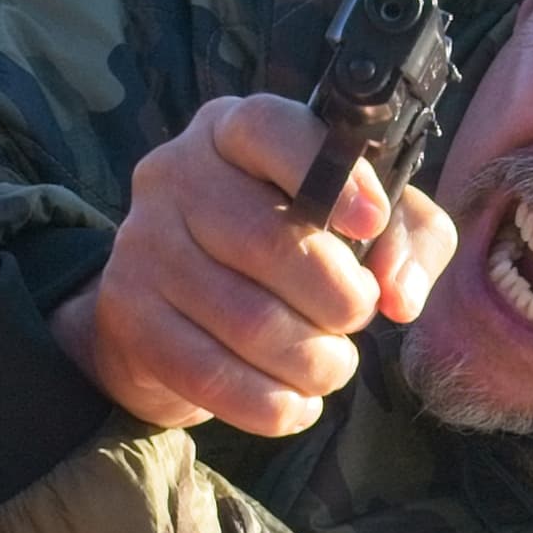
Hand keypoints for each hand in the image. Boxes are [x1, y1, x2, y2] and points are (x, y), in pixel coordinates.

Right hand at [52, 94, 456, 435]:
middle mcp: (175, 173)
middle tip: (356, 317)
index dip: (330, 174)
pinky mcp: (128, 313)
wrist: (175, 313)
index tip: (371, 223)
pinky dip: (270, 403)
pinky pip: (210, 374)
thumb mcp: (358, 224)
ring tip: (332, 365)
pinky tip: (296, 402)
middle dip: (337, 297)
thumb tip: (401, 294)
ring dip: (313, 360)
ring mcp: (143, 242)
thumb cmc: (286, 251)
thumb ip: (405, 239)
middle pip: (267, 240)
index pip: (271, 129)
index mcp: (234, 130)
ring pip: (247, 319)